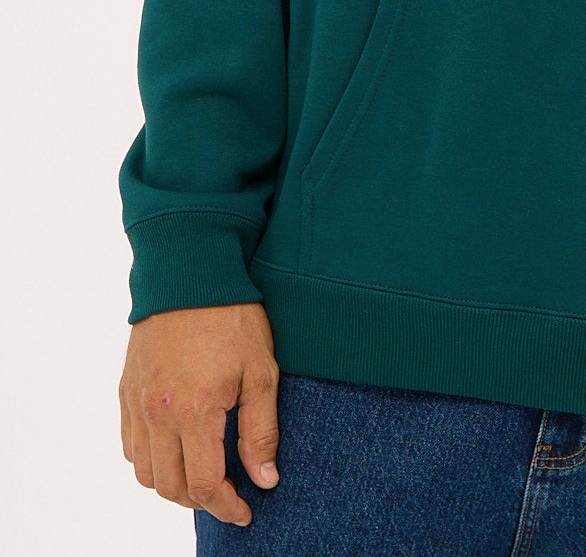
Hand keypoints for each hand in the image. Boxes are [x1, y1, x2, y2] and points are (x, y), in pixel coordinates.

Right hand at [118, 302, 280, 525]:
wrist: (190, 270)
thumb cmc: (232, 315)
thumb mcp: (261, 371)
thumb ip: (260, 430)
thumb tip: (265, 479)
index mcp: (194, 411)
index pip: (205, 486)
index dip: (227, 508)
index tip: (246, 510)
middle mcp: (157, 413)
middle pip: (170, 487)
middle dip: (201, 501)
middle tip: (229, 494)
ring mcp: (136, 402)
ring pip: (144, 472)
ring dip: (172, 484)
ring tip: (203, 474)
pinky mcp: (126, 388)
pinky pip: (130, 444)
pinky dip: (149, 460)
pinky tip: (175, 449)